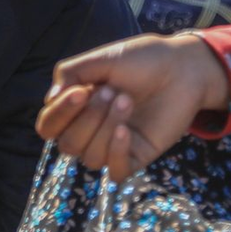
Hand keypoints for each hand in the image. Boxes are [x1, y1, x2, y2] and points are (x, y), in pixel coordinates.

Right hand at [37, 33, 229, 182]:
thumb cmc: (140, 60)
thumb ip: (69, 73)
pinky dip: (117, 152)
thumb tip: (50, 98)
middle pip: (68, 145)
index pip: (48, 126)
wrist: (181, 67)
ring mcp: (113, 145)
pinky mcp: (137, 157)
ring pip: (91, 158)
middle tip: (112, 90)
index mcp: (76, 106)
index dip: (59, 114)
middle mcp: (90, 129)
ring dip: (106, 128)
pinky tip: (127, 130)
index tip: (81, 91)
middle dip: (87, 118)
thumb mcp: (100, 59)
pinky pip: (116, 172)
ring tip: (126, 100)